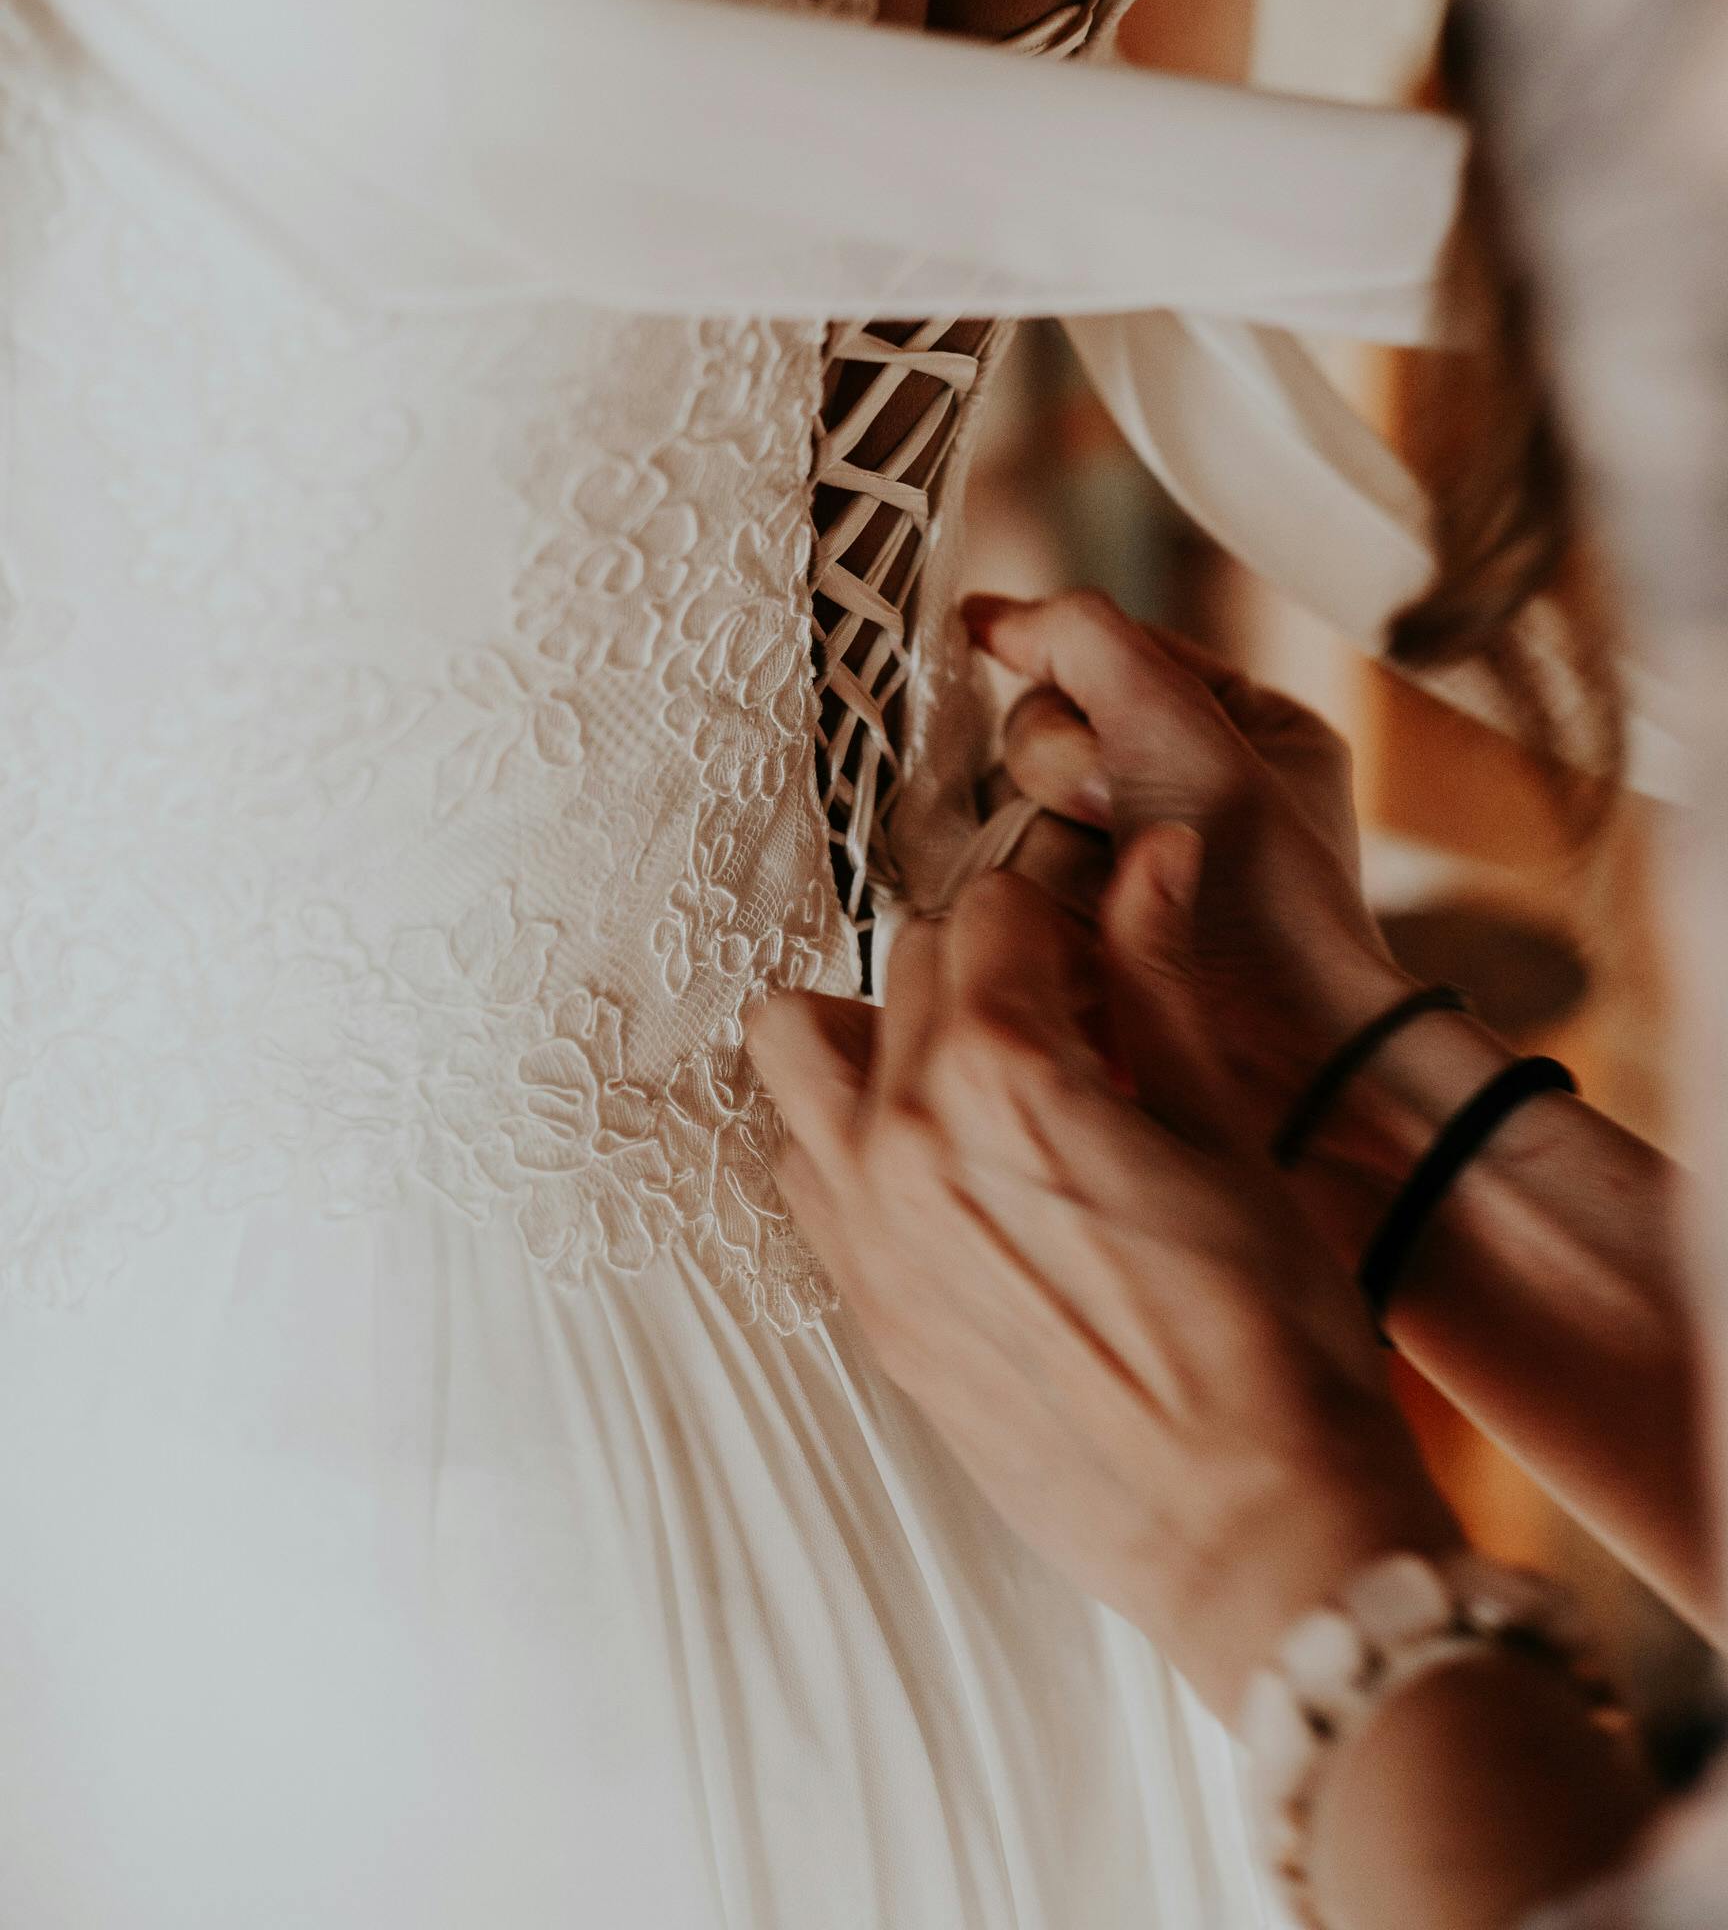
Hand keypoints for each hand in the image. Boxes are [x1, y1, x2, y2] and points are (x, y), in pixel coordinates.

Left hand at [750, 842, 1458, 1720]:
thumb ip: (1158, 979)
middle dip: (991, 953)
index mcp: (1002, 1076)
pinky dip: (853, 1131)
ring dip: (882, 1027)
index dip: (1060, 893)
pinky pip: (805, 1166)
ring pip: (803, 1049)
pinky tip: (953, 1165)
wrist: (1250, 1533)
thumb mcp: (1226, 1132)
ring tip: (987, 1071)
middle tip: (1077, 999)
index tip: (1103, 913)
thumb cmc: (1270, 1338)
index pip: (992, 905)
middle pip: (910, 962)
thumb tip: (1152, 852)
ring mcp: (864, 1231)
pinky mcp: (863, 1306)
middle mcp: (901, 1137)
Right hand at [964, 590, 1416, 1148]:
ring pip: (1013, 815)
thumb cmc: (1263, 890)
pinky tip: (1082, 942)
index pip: (1097, 659)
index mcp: (1230, 726)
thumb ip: (1084, 640)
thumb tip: (986, 615)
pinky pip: (1008, 893)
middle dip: (1063, 773)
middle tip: (1112, 812)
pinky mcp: (1082, 944)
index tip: (1046, 693)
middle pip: (1038, 738)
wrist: (1283, 1056)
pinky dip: (1039, 911)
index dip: (1071, 682)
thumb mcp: (1180, 723)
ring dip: (1050, 851)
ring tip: (1108, 898)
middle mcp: (1176, 792)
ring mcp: (1125, 873)